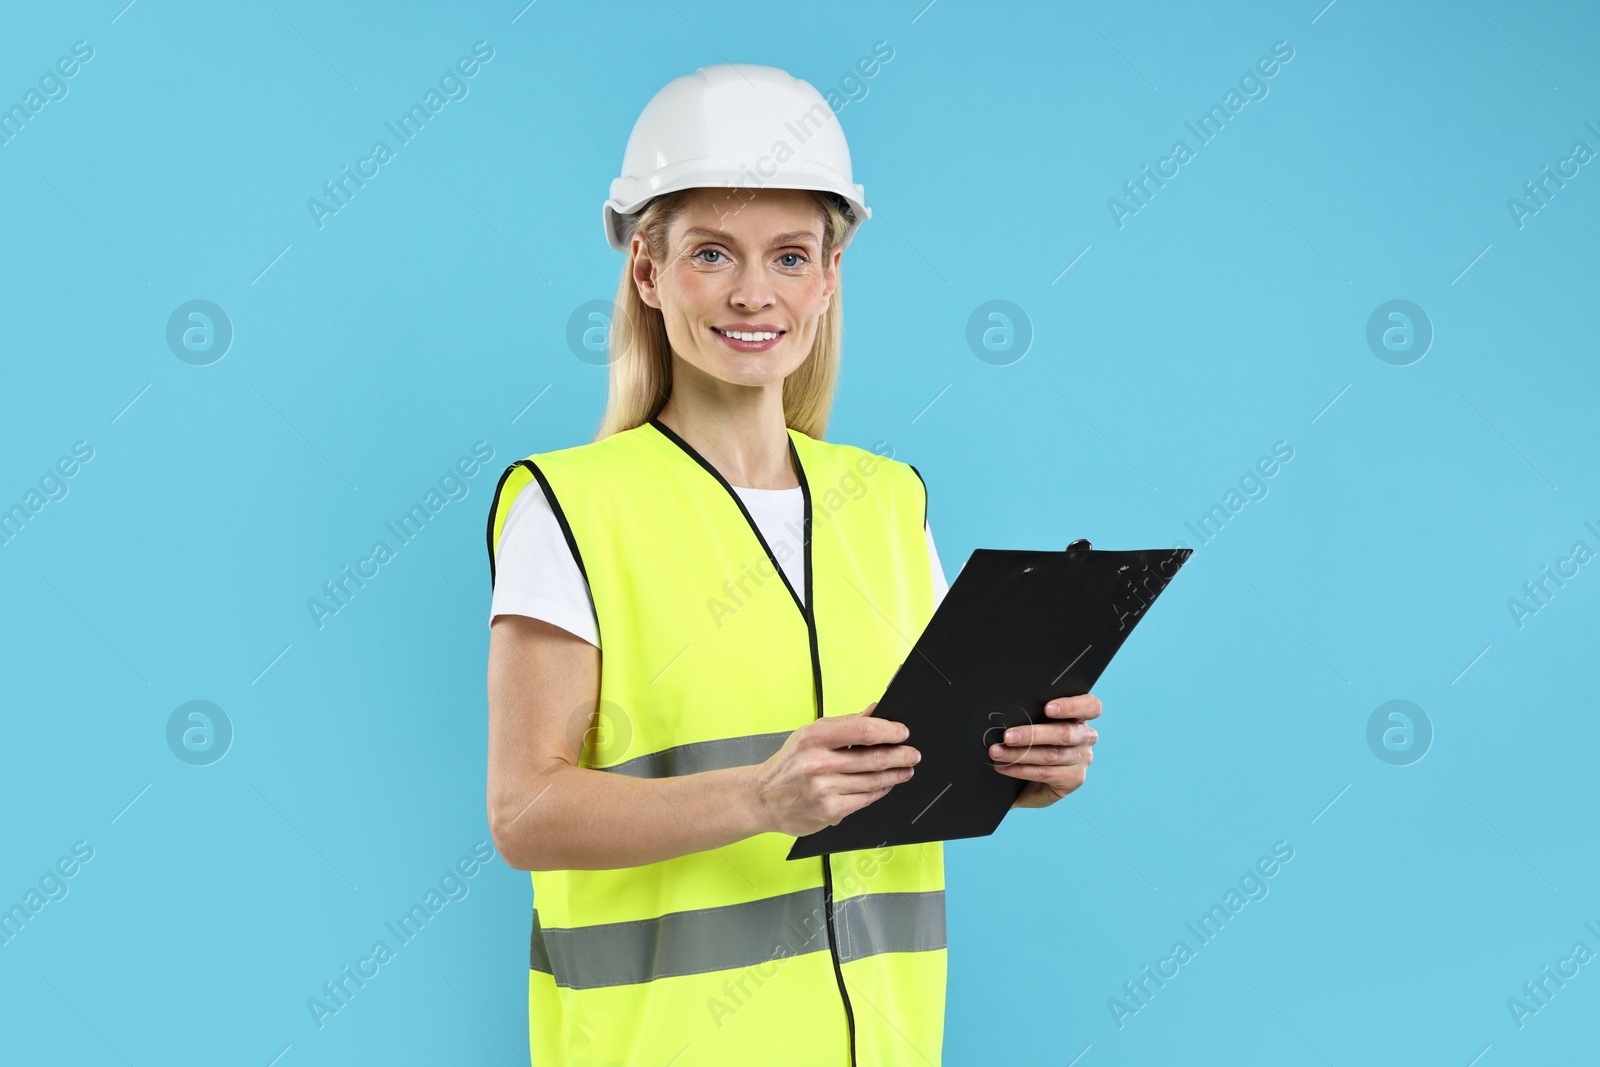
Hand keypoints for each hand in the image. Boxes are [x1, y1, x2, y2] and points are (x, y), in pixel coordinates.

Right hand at [751, 702, 920, 836]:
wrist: (763, 798)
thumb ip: (845, 723)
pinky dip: (880, 791)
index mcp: (814, 738)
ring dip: (895, 775)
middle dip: (900, 756)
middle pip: (873, 758)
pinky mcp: (829, 812)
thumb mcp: (810, 734)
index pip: (863, 731)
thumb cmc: (790, 763)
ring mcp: (824, 790)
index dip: (889, 731)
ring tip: (906, 770)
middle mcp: (819, 764)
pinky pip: (865, 800)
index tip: (903, 732)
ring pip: (873, 781)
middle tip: (913, 754)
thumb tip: (876, 710)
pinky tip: (886, 785)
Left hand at [990, 694, 1100, 808]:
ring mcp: (1082, 759)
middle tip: (1007, 736)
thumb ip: (1032, 716)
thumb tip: (1007, 712)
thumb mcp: (1034, 725)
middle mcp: (1085, 737)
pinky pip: (1045, 773)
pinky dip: (1020, 770)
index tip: (1048, 708)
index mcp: (1080, 717)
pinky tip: (1004, 767)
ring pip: (1050, 755)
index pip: (1090, 706)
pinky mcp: (1074, 779)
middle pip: (1064, 733)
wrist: (1028, 780)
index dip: (1071, 706)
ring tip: (997, 752)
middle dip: (1032, 734)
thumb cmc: (1031, 743)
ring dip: (1019, 754)